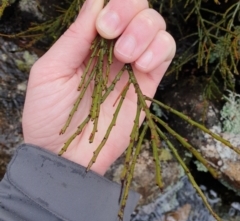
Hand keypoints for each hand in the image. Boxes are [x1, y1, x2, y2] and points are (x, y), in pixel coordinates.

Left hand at [22, 0, 175, 174]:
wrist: (68, 152)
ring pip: (156, 27)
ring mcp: (133, 66)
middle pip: (138, 9)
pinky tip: (140, 66)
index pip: (109, 5)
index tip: (102, 26)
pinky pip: (166, 53)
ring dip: (144, 33)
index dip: (112, 5)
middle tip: (111, 34)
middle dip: (129, 12)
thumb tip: (96, 3)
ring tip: (125, 57)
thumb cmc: (50, 115)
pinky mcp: (148, 84)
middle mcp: (113, 49)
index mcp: (88, 42)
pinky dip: (158, 51)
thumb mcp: (51, 71)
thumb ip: (75, 38)